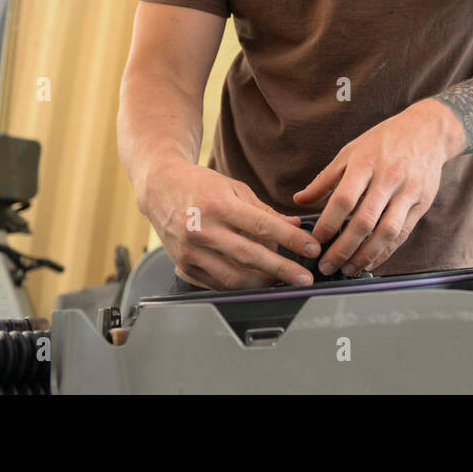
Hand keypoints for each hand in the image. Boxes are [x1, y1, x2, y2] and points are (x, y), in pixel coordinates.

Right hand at [140, 156, 322, 289]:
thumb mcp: (234, 188)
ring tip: (280, 280)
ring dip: (261, 283)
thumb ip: (265, 210)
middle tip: (303, 278)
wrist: (160, 188)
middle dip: (282, 269)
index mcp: (219, 205)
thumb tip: (295, 225)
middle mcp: (202, 229)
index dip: (291, 239)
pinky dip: (238, 286)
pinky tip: (253, 281)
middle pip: (249, 257)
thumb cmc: (200, 185)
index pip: (263, 226)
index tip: (311, 248)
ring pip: (232, 278)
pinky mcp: (182, 266)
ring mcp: (190, 251)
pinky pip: (215, 284)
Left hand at [292, 99, 462, 276]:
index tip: (315, 240)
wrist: (428, 130)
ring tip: (348, 269)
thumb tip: (299, 200)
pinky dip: (386, 252)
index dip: (328, 224)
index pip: (344, 199)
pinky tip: (371, 261)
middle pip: (364, 220)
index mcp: (366, 162)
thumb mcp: (351, 151)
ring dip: (365, 256)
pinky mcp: (423, 202)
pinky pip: (403, 233)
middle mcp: (389, 177)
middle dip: (343, 248)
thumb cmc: (385, 141)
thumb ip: (325, 178)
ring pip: (386, 232)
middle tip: (327, 265)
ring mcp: (408, 191)